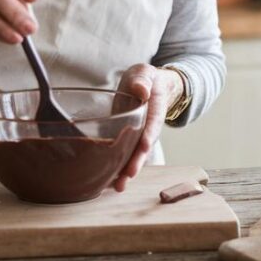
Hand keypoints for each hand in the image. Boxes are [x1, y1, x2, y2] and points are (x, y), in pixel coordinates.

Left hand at [112, 64, 184, 191]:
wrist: (146, 85)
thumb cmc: (144, 78)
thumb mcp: (144, 73)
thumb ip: (143, 80)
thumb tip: (141, 90)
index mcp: (154, 110)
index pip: (152, 125)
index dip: (148, 137)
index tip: (144, 148)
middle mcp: (147, 127)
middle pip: (143, 147)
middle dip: (136, 162)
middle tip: (128, 176)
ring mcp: (137, 135)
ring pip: (133, 155)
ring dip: (126, 171)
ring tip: (117, 187)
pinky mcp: (125, 139)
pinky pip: (123, 154)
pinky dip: (116, 167)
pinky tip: (106, 181)